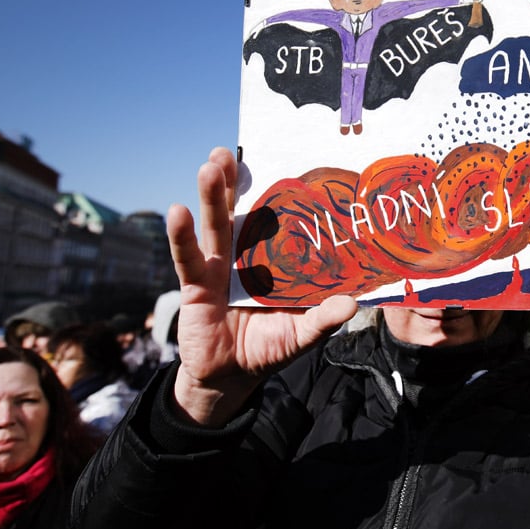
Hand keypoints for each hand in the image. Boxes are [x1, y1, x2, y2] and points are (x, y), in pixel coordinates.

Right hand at [166, 147, 356, 424]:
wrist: (231, 377)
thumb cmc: (269, 347)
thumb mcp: (301, 334)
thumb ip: (322, 319)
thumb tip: (353, 304)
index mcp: (269, 258)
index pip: (271, 217)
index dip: (272, 190)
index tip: (278, 157)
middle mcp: (241, 255)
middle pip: (238, 210)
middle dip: (234, 180)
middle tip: (230, 151)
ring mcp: (216, 267)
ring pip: (215, 225)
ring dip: (212, 195)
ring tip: (211, 166)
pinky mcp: (194, 285)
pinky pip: (188, 257)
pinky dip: (181, 235)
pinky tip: (177, 210)